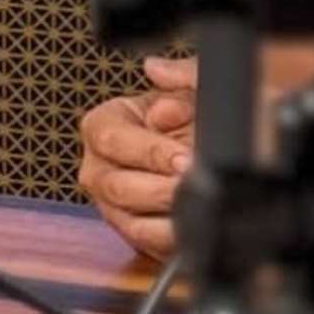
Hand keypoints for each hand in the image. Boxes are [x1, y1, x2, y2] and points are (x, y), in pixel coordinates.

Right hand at [77, 56, 194, 266]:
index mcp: (103, 125)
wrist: (214, 147)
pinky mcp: (133, 232)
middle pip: (116, 186)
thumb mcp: (195, 87)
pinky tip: (193, 225)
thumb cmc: (194, 115)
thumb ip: (180, 74)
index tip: (182, 156)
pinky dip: (171, 238)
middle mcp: (99, 167)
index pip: (111, 140)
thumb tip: (157, 70)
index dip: (149, 150)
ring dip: (167, 216)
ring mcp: (112, 204)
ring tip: (197, 206)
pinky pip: (147, 243)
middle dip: (160, 187)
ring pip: (130, 221)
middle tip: (193, 184)